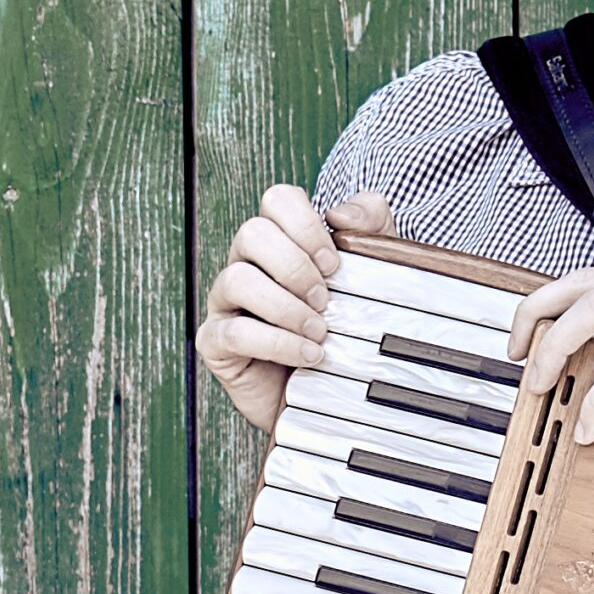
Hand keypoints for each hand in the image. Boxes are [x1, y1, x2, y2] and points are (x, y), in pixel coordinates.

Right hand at [195, 187, 392, 432]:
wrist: (336, 393)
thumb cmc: (351, 327)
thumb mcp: (376, 271)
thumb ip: (372, 225)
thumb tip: (340, 213)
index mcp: (280, 240)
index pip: (278, 200)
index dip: (306, 225)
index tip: (334, 263)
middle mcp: (247, 263)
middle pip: (252, 232)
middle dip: (295, 266)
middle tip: (327, 300)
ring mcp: (226, 302)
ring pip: (237, 279)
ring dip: (285, 306)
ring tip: (320, 331)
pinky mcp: (217, 343)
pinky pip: (234, 332)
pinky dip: (277, 342)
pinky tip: (309, 355)